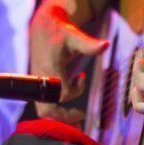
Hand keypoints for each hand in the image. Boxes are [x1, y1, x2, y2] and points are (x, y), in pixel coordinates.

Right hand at [29, 0, 107, 120]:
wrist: (42, 26)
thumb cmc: (60, 31)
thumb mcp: (75, 36)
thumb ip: (89, 45)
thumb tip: (106, 45)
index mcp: (51, 69)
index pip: (63, 92)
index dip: (77, 90)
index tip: (82, 77)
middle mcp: (41, 79)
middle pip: (47, 109)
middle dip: (64, 116)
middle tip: (81, 116)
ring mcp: (38, 83)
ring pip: (43, 110)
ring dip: (59, 116)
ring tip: (76, 118)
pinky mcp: (37, 84)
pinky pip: (43, 104)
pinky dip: (54, 110)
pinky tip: (67, 105)